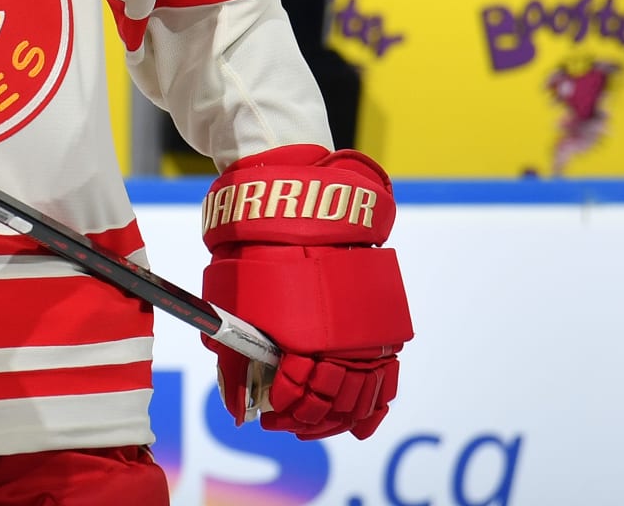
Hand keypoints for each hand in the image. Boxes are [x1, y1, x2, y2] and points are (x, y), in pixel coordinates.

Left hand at [200, 145, 411, 439]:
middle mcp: (341, 341)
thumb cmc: (260, 249)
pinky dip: (375, 404)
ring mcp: (367, 334)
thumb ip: (236, 357)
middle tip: (288, 422)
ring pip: (361, 397)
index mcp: (304, 336)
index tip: (268, 416)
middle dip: (308, 418)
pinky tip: (364, 422)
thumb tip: (238, 407)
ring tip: (318, 423)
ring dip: (340, 417)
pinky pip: (387, 378)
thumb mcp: (237, 301)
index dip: (283, 411)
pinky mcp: (382, 325)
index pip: (299, 395)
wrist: (304, 200)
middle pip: (331, 402)